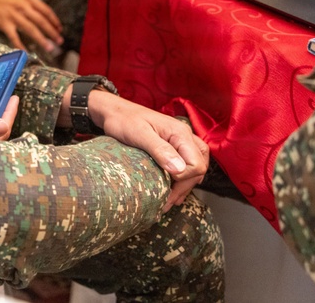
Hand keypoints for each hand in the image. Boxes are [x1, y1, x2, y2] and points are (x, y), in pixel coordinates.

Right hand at [0, 0, 62, 53]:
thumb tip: (43, 16)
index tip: (60, 29)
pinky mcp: (4, 23)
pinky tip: (26, 52)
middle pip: (41, 21)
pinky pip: (14, 37)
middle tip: (59, 42)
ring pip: (31, 29)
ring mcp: (13, 15)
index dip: (54, 21)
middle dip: (52, 32)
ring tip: (49, 48)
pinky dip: (20, 46)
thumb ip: (30, 4)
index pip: (46, 10)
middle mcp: (22, 6)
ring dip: (41, 40)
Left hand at [82, 90, 208, 211]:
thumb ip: (160, 150)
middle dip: (184, 186)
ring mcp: (181, 140)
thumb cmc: (124, 120)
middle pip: (199, 167)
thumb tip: (179, 170)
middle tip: (166, 201)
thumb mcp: (139, 134)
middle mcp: (185, 136)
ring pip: (196, 166)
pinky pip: (188, 163)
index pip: (196, 164)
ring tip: (169, 200)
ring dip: (185, 185)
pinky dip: (183, 178)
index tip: (164, 182)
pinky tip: (172, 189)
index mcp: (180, 133)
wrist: (115, 111)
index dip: (183, 177)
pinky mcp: (174, 145)